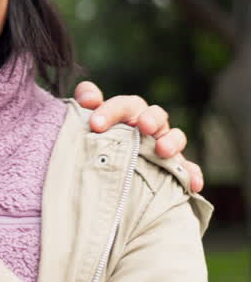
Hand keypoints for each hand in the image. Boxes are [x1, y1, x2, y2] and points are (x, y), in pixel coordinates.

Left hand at [74, 81, 202, 191]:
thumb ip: (87, 102)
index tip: (95, 124)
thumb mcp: (88, 120)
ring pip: (175, 138)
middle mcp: (150, 126)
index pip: (125, 105)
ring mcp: (164, 146)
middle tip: (143, 126)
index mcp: (129, 112)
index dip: (111, 111)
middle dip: (151, 119)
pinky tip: (194, 184)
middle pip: (156, 115)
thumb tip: (89, 97)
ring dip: (172, 142)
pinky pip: (188, 169)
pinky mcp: (174, 168)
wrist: (105, 168)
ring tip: (163, 150)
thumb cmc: (96, 139)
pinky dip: (192, 174)